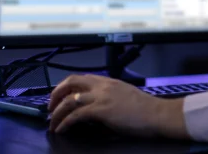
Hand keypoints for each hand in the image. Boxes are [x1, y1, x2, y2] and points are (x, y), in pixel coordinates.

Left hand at [47, 74, 187, 137]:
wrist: (157, 114)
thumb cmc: (145, 109)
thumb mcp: (124, 96)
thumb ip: (108, 98)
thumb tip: (93, 110)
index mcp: (108, 81)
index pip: (80, 78)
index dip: (65, 87)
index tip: (59, 97)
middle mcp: (102, 85)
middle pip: (70, 83)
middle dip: (55, 95)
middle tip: (50, 108)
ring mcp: (101, 97)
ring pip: (69, 101)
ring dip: (57, 113)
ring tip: (52, 124)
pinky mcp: (101, 110)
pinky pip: (75, 115)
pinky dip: (65, 123)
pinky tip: (62, 129)